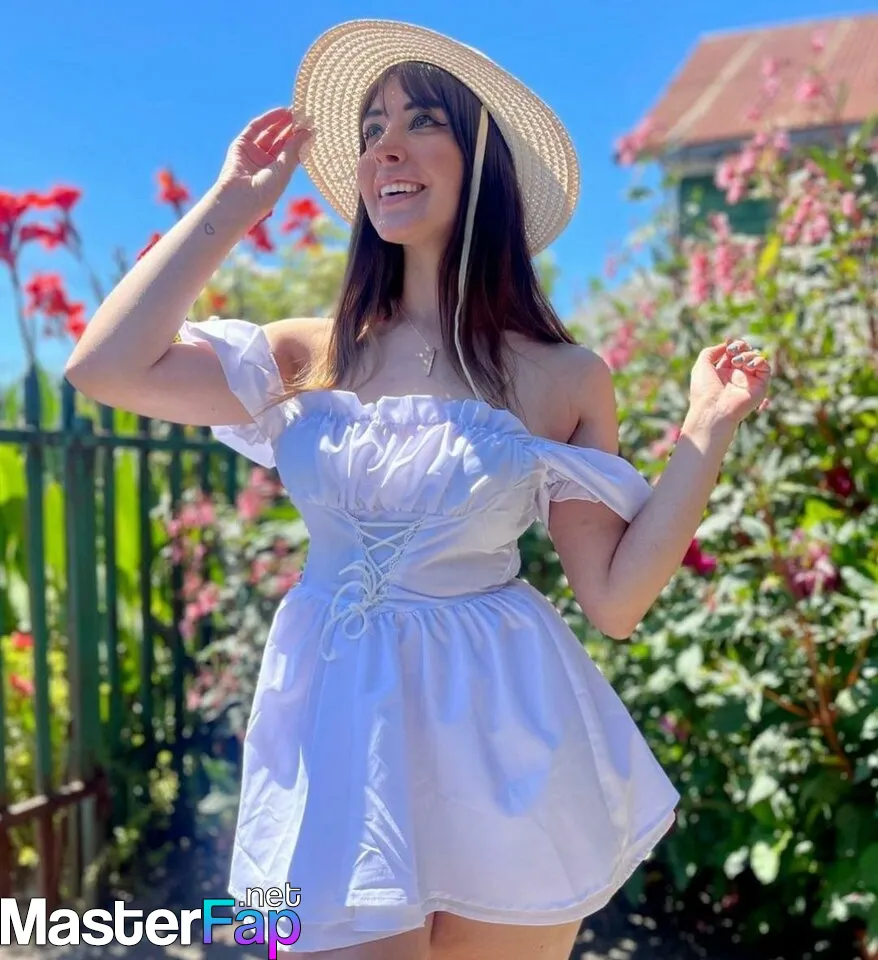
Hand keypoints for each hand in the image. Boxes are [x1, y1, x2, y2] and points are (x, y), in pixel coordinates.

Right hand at [214, 106, 313, 221]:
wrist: (237, 200)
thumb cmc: (263, 194)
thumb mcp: (283, 171)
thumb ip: (294, 149)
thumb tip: (309, 132)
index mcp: (278, 175)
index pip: (292, 153)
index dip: (302, 140)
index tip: (314, 127)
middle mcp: (266, 164)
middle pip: (282, 142)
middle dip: (294, 129)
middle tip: (307, 114)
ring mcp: (253, 154)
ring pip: (270, 133)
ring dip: (283, 122)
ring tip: (297, 111)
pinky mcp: (240, 146)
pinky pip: (255, 129)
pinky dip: (268, 119)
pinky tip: (282, 112)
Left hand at [689, 336, 771, 425]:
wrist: (713, 410)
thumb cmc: (704, 390)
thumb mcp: (701, 365)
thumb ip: (711, 351)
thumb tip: (726, 344)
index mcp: (722, 373)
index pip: (733, 353)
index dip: (733, 345)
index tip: (729, 343)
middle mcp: (736, 377)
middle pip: (745, 353)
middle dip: (741, 346)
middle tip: (733, 350)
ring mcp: (748, 381)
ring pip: (756, 358)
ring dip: (747, 354)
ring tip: (737, 362)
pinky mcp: (760, 387)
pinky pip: (766, 368)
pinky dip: (759, 361)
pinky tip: (748, 366)